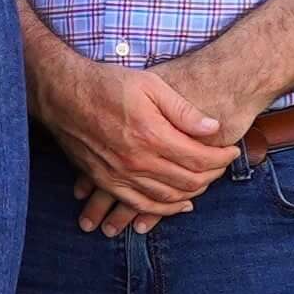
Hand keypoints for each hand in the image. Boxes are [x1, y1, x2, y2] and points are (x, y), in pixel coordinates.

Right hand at [35, 50, 231, 231]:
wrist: (62, 94)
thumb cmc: (107, 84)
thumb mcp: (150, 84)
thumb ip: (183, 110)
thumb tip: (213, 128)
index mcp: (152, 135)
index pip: (201, 158)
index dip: (223, 157)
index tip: (231, 149)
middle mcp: (137, 161)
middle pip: (189, 181)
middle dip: (213, 174)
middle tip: (221, 163)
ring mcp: (120, 175)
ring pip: (169, 197)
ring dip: (194, 192)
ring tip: (205, 179)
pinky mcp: (105, 180)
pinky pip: (140, 204)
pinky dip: (164, 209)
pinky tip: (180, 204)